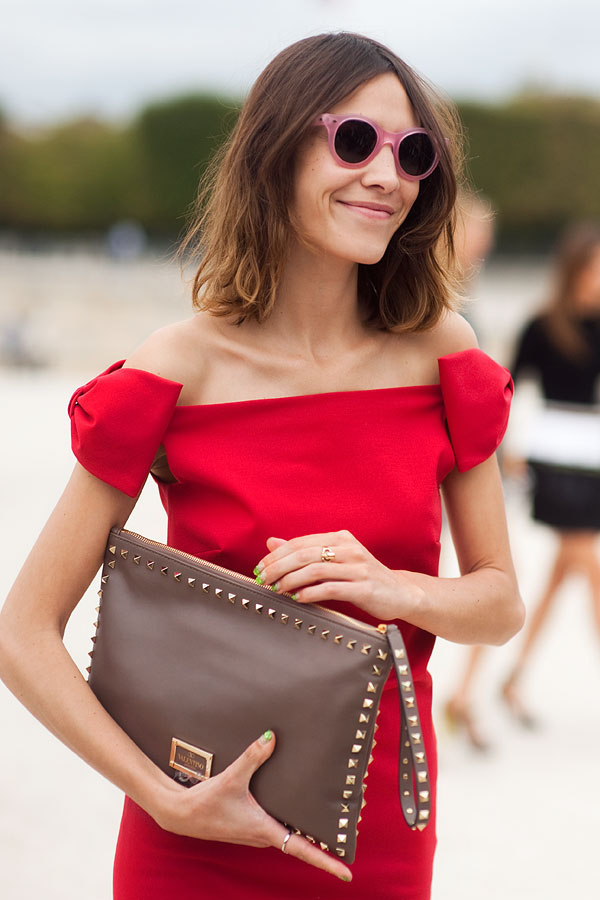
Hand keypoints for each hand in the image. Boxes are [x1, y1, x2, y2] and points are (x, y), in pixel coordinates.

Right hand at [152, 731, 351, 881]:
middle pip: (301, 843)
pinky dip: (293, 824)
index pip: (302, 851)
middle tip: (350, 838)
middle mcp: (264, 836)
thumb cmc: (205, 802)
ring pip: (290, 835)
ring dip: (308, 833)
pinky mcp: (250, 826)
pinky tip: (297, 809)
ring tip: (332, 826)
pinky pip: (278, 827)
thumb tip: (271, 737)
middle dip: (324, 845)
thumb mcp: (231, 778)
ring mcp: (257, 833)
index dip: (326, 862)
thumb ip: (252, 757)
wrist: (180, 814)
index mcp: (265, 830)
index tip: (347, 873)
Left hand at [255, 530, 422, 621]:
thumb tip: (271, 543)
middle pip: (305, 554)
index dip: (278, 555)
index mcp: (340, 539)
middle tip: (263, 579)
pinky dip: (311, 593)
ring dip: (291, 581)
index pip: (301, 543)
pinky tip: (299, 599)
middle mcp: (349, 549)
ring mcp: (358, 568)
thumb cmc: (363, 577)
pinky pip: (331, 588)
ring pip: (315, 570)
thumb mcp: (335, 560)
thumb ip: (305, 552)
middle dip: (279, 567)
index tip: (261, 567)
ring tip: (277, 590)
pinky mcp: (364, 588)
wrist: (401, 592)